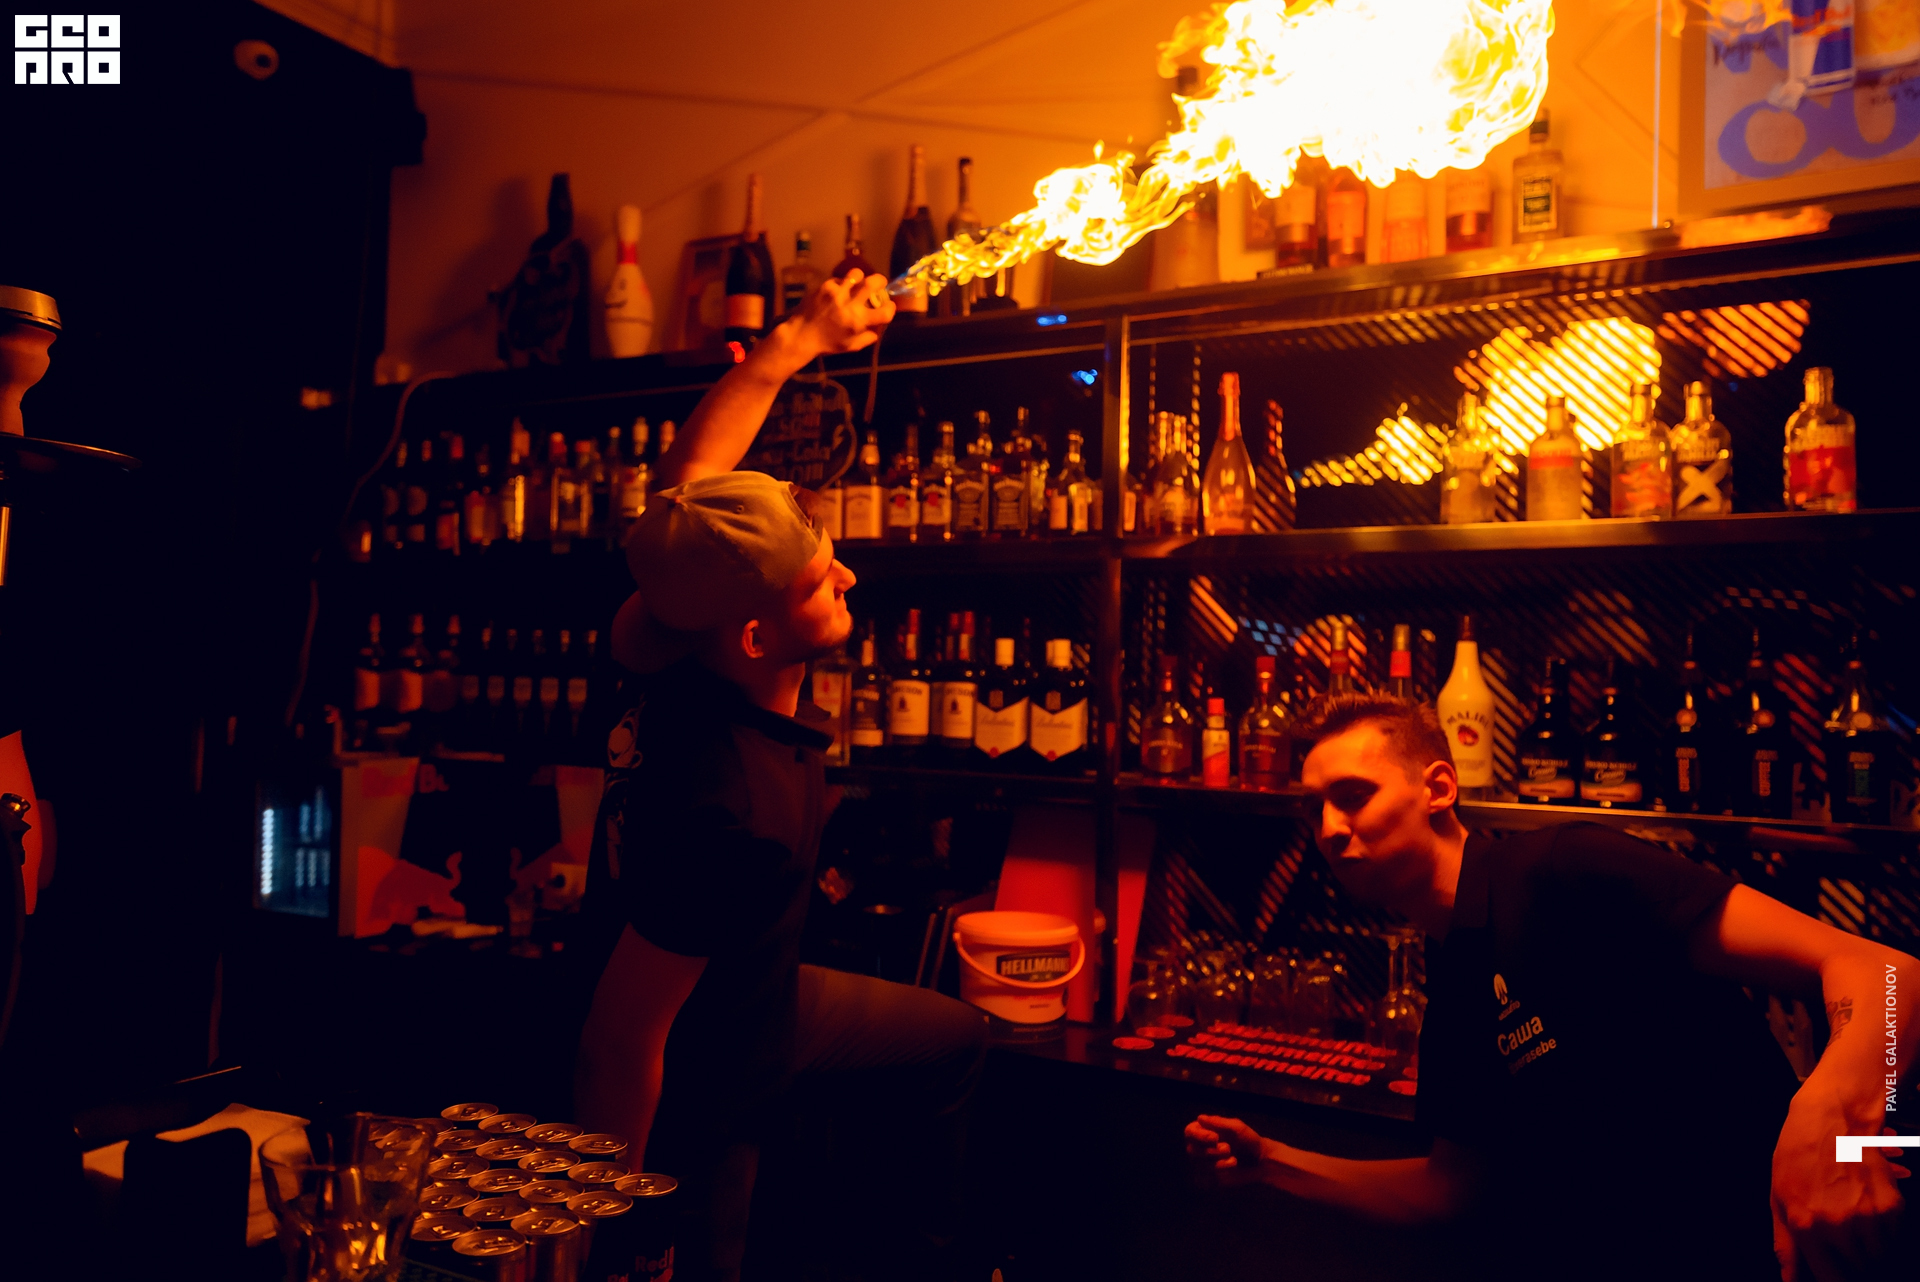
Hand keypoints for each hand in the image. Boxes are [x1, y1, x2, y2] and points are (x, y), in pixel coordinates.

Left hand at [784, 269, 893, 358]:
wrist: (800, 335)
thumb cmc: (826, 344)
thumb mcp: (850, 346)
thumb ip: (867, 337)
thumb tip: (878, 328)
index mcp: (858, 321)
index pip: (885, 311)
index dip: (890, 308)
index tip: (887, 308)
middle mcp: (850, 304)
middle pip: (874, 282)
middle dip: (881, 281)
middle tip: (879, 284)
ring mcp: (837, 292)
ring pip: (856, 274)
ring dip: (860, 278)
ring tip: (857, 284)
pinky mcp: (825, 286)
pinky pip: (839, 279)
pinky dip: (842, 284)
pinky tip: (838, 291)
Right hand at [1185, 1114, 1267, 1188]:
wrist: (1260, 1162)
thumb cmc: (1248, 1140)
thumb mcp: (1237, 1128)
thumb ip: (1219, 1123)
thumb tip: (1200, 1118)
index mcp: (1203, 1131)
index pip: (1189, 1132)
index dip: (1199, 1136)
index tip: (1215, 1138)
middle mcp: (1199, 1147)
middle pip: (1192, 1151)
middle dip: (1212, 1151)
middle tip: (1228, 1149)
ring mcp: (1202, 1164)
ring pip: (1199, 1166)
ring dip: (1219, 1164)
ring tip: (1234, 1161)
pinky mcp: (1208, 1180)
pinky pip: (1202, 1181)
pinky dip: (1215, 1177)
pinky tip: (1228, 1173)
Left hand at [1771, 1095, 1908, 1280]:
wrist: (1830, 1122)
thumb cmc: (1797, 1160)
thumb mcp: (1779, 1199)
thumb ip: (1786, 1246)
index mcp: (1806, 1226)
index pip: (1832, 1280)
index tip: (1838, 1278)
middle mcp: (1839, 1226)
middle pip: (1859, 1273)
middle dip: (1853, 1269)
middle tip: (1846, 1254)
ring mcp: (1869, 1217)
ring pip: (1880, 1260)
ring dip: (1870, 1255)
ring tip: (1855, 1234)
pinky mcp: (1892, 1207)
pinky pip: (1894, 1239)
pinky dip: (1885, 1237)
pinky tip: (1868, 1217)